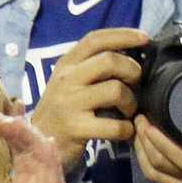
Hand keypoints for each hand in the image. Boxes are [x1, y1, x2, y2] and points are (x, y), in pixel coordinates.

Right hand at [30, 28, 148, 171]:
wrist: (36, 147)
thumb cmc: (60, 114)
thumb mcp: (68, 84)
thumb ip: (91, 68)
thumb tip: (130, 55)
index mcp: (65, 65)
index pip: (95, 39)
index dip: (123, 35)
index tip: (145, 38)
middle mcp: (66, 80)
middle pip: (110, 60)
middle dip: (132, 70)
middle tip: (136, 85)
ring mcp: (69, 104)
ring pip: (115, 90)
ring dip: (131, 102)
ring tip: (128, 112)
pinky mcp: (75, 128)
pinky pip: (114, 125)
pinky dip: (126, 129)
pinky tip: (124, 132)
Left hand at [133, 83, 181, 182]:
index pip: (179, 155)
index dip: (157, 139)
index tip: (147, 120)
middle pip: (160, 165)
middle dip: (143, 142)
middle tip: (138, 123)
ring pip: (155, 177)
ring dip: (142, 155)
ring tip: (137, 136)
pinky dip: (150, 167)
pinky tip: (146, 153)